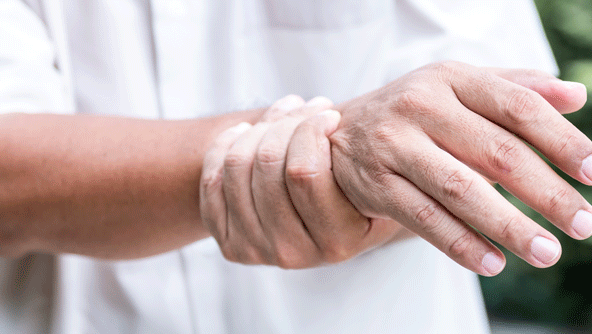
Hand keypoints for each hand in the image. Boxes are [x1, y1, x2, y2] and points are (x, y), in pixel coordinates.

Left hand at [200, 96, 401, 267]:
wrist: (333, 223)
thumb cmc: (361, 190)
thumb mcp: (379, 180)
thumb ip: (369, 159)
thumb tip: (355, 123)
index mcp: (338, 242)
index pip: (304, 172)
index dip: (311, 129)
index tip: (328, 113)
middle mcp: (295, 255)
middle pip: (267, 164)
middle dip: (286, 122)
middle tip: (306, 106)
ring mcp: (258, 252)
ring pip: (237, 166)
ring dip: (259, 126)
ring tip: (284, 112)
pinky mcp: (231, 246)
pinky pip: (212, 181)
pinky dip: (225, 146)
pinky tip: (247, 132)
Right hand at [329, 62, 591, 275]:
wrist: (342, 133)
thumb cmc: (422, 113)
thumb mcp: (465, 90)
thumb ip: (520, 89)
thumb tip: (578, 95)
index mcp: (454, 78)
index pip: (519, 107)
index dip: (563, 140)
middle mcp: (422, 105)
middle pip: (497, 151)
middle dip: (547, 192)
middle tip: (585, 224)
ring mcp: (395, 145)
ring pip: (461, 190)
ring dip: (509, 226)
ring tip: (548, 252)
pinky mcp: (376, 184)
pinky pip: (425, 219)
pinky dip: (461, 244)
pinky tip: (495, 264)